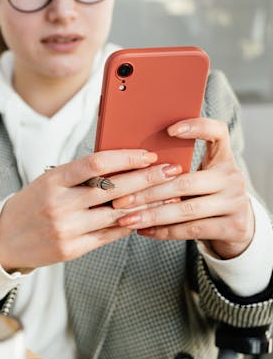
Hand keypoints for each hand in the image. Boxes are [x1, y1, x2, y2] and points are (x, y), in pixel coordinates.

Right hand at [0, 150, 182, 271]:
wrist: (3, 239)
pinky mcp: (72, 250)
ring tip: (170, 195)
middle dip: (148, 178)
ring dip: (148, 203)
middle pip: (113, 189)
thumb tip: (122, 163)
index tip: (148, 155)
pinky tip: (147, 216)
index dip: (126, 158)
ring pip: (117, 214)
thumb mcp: (48, 181)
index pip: (96, 164)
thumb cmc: (31, 204)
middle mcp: (59, 205)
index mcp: (52, 181)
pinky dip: (130, 225)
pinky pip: (109, 236)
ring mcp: (66, 229)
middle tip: (173, 170)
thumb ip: (79, 175)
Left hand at [114, 118, 254, 258]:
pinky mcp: (233, 227)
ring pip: (186, 209)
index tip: (170, 130)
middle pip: (186, 182)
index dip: (197, 127)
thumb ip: (176, 168)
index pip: (218, 133)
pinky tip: (143, 231)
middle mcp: (232, 177)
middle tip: (120, 199)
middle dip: (148, 192)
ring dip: (151, 215)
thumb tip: (130, 163)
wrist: (238, 225)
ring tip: (126, 219)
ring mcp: (235, 203)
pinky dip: (164, 231)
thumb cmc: (204, 195)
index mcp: (223, 158)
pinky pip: (192, 230)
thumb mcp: (199, 176)